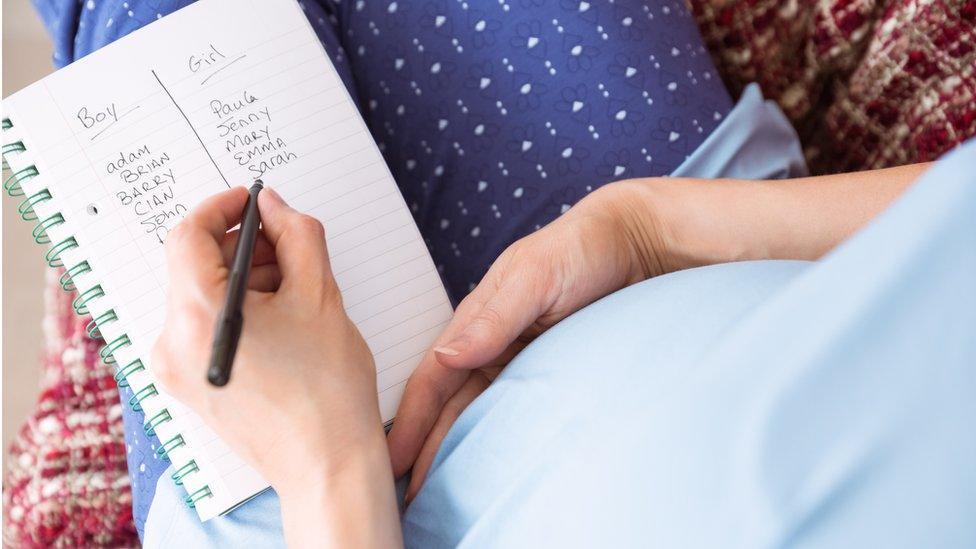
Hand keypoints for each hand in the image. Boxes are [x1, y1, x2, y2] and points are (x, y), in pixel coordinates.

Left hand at [151, 187, 399, 546]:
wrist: (326, 465)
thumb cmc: (328, 390)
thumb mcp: (321, 296)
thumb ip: (298, 236)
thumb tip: (275, 207)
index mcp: (199, 316)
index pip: (189, 235)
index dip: (223, 208)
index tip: (253, 202)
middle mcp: (173, 342)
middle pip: (194, 266)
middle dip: (242, 246)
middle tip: (289, 246)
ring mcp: (176, 369)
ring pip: (200, 296)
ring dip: (243, 279)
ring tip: (294, 290)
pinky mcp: (189, 385)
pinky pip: (202, 326)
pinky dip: (236, 309)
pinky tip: (280, 320)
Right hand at [387, 181, 671, 501]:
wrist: (638, 245)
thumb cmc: (582, 249)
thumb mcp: (534, 276)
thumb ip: (492, 317)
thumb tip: (446, 355)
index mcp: (476, 319)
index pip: (432, 378)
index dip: (411, 420)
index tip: (393, 459)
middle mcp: (490, 344)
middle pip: (449, 404)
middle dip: (425, 446)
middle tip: (407, 493)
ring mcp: (518, 360)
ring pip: (477, 413)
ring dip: (455, 449)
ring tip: (436, 491)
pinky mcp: (548, 371)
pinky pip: (514, 412)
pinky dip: (495, 439)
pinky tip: (487, 465)